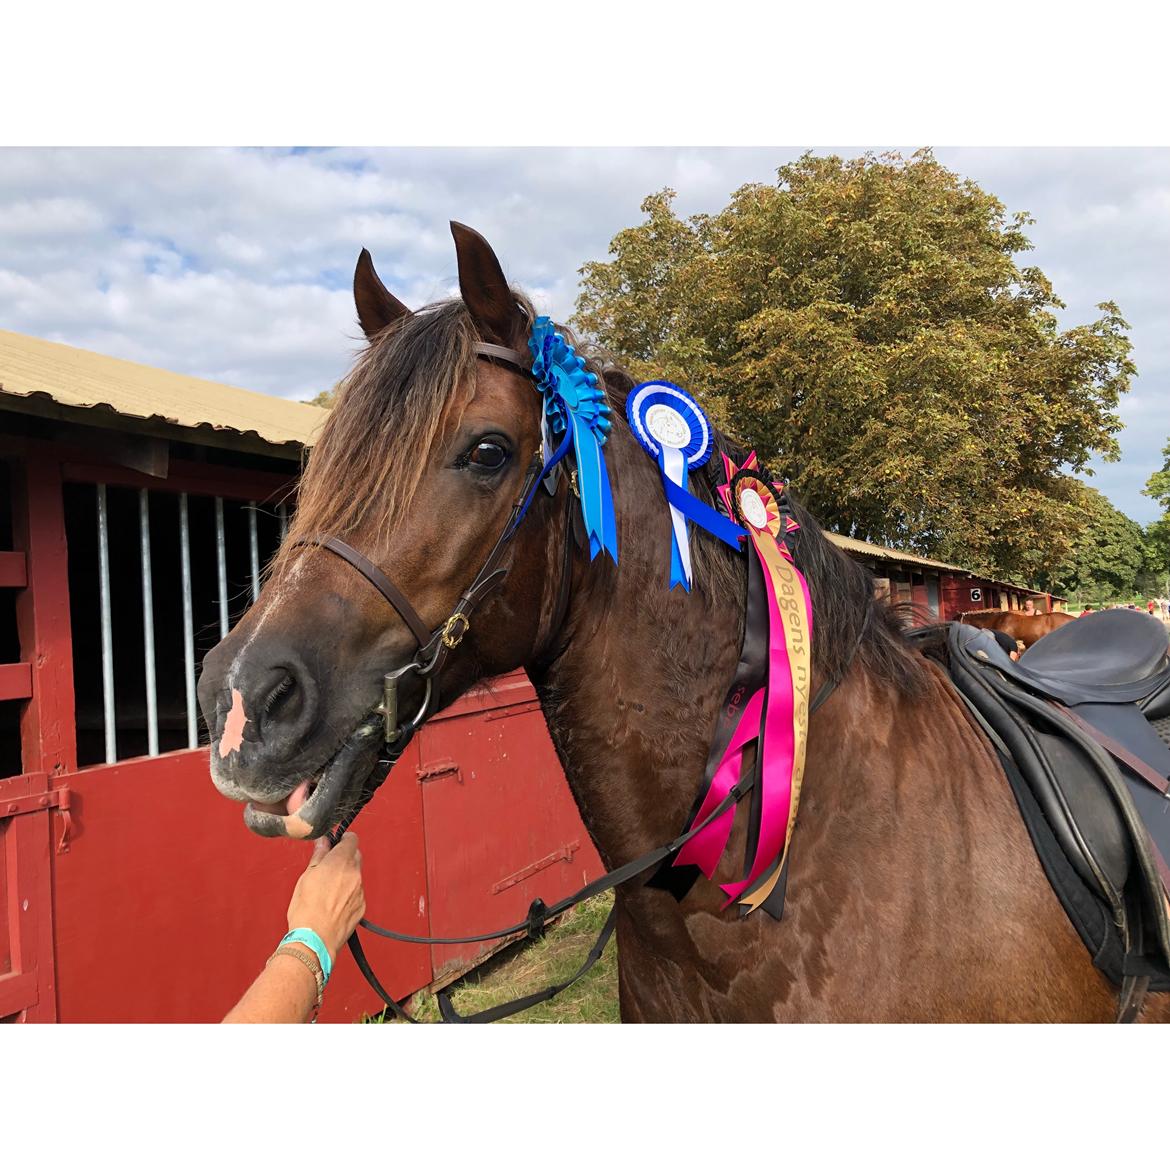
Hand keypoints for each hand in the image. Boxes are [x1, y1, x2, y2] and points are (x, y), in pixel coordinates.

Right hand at [286, 833, 365, 960]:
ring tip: (327, 891)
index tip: (334, 844)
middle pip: (355, 856)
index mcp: (341, 862)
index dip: (342, 840)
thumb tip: (323, 841)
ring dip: (346, 877)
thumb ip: (319, 856)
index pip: (351, 839)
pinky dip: (348, 894)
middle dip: (344, 857)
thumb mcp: (306, 877)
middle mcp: (355, 874)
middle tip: (327, 867)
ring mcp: (360, 891)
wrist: (315, 939)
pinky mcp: (361, 906)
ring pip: (356, 876)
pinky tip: (334, 904)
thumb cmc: (307, 909)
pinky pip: (357, 893)